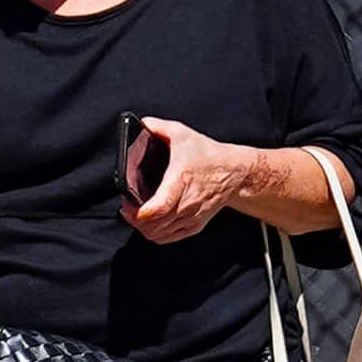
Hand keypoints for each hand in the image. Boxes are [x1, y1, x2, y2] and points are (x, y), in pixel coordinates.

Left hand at [122, 118, 243, 244]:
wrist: (234, 172)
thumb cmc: (208, 155)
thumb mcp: (183, 134)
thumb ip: (159, 128)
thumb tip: (142, 123)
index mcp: (181, 181)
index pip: (158, 208)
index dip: (138, 213)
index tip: (127, 206)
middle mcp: (187, 203)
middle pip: (153, 226)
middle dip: (134, 219)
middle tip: (127, 207)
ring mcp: (191, 217)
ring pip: (159, 235)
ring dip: (143, 228)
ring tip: (136, 215)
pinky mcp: (194, 225)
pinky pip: (168, 238)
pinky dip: (155, 234)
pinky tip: (150, 223)